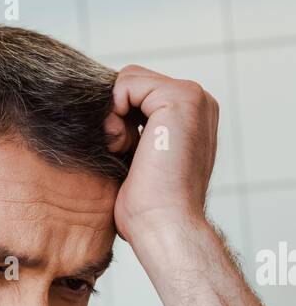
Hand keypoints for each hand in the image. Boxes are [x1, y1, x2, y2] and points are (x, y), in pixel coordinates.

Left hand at [104, 66, 218, 246]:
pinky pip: (127, 82)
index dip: (119, 117)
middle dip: (115, 114)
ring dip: (114, 115)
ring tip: (123, 150)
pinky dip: (114, 111)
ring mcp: (193, 97)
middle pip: (133, 82)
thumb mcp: (138, 158)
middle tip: (121, 152)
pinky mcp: (180, 97)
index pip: (140, 91)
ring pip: (128, 79)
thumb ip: (134, 129)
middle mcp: (198, 102)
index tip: (123, 152)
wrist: (164, 225)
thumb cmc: (148, 207)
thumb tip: (107, 116)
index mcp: (192, 116)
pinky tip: (123, 144)